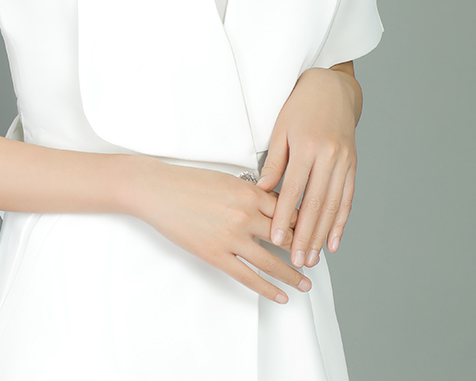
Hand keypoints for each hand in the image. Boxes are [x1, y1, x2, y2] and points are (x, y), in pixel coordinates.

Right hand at [132, 158, 311, 302]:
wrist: (159, 190)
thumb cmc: (189, 182)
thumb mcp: (227, 180)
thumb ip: (251, 193)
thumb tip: (271, 206)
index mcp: (249, 192)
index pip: (288, 211)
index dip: (305, 224)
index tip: (315, 233)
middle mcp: (245, 215)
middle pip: (286, 236)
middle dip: (305, 250)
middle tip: (316, 260)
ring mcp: (231, 237)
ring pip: (272, 261)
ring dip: (293, 274)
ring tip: (306, 283)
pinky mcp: (216, 255)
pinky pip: (248, 276)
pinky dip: (268, 288)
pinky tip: (281, 295)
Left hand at [256, 65, 360, 268]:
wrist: (332, 89)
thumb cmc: (300, 107)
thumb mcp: (281, 128)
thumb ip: (274, 161)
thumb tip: (263, 191)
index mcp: (308, 146)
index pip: (294, 189)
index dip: (285, 217)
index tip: (277, 239)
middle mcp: (329, 156)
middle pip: (316, 203)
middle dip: (306, 235)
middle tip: (296, 261)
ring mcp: (344, 162)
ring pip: (333, 206)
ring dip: (322, 235)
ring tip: (312, 258)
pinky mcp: (353, 166)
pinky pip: (347, 198)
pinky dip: (341, 222)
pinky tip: (333, 241)